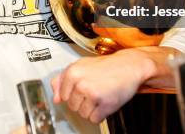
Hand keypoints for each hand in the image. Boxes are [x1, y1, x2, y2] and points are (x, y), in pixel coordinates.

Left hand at [51, 47, 177, 123]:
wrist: (129, 66)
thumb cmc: (105, 66)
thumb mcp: (80, 66)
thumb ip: (63, 80)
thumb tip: (56, 99)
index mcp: (72, 72)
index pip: (63, 96)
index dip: (74, 94)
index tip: (84, 87)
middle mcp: (80, 82)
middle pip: (72, 107)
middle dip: (83, 102)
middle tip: (95, 90)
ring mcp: (92, 94)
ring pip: (83, 114)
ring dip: (92, 109)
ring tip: (101, 95)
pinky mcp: (105, 104)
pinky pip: (94, 119)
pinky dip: (100, 114)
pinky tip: (105, 102)